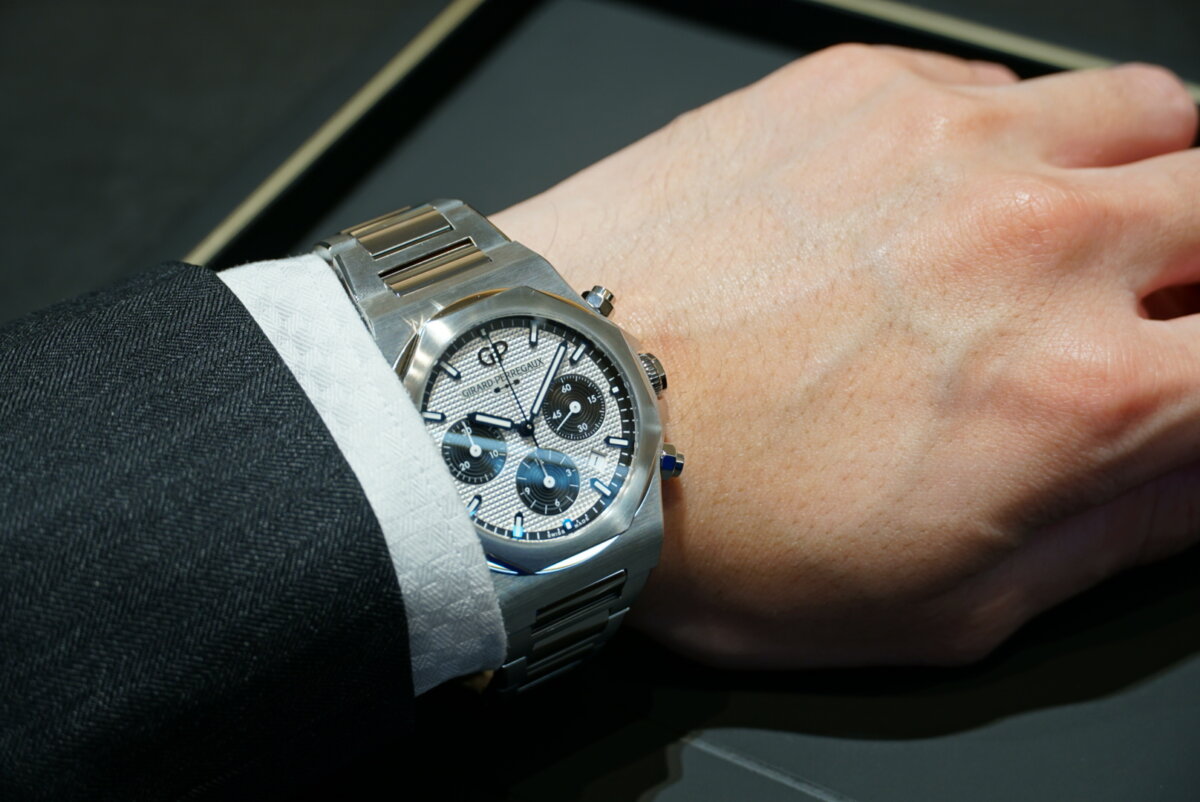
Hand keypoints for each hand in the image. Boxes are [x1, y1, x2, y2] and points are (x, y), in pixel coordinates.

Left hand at [492, 45, 1199, 668]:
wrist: (552, 412)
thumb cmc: (713, 522)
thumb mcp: (934, 606)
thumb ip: (1106, 536)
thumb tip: (1198, 479)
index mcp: (1081, 393)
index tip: (1191, 379)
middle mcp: (1040, 242)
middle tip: (1151, 308)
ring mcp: (949, 143)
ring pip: (1149, 114)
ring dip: (1145, 175)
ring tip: (1073, 232)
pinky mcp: (855, 88)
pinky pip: (1002, 78)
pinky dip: (1015, 133)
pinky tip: (945, 191)